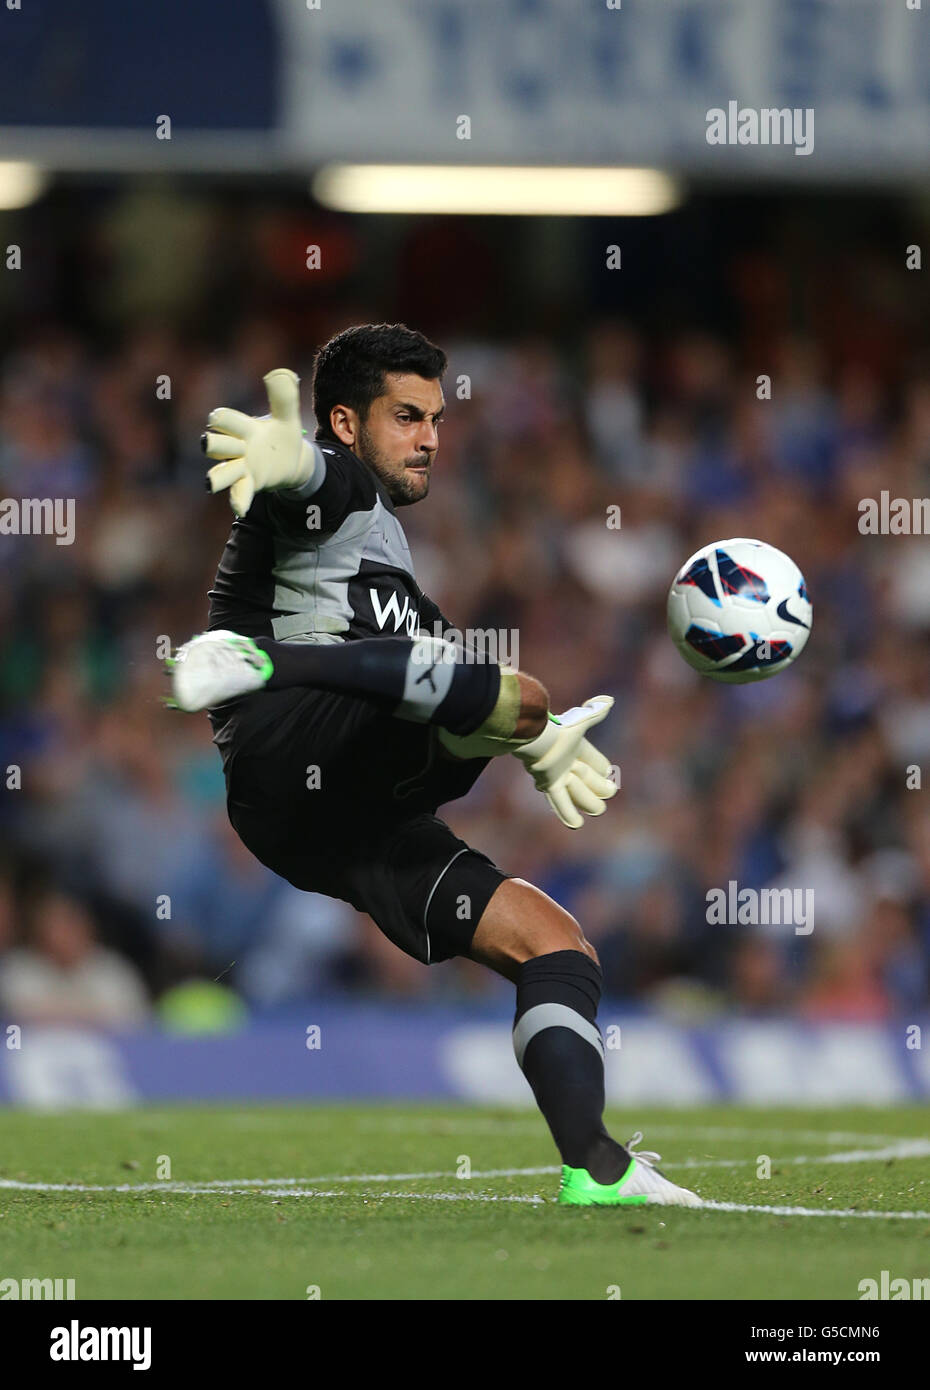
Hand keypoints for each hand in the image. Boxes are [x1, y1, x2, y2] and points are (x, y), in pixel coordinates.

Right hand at [203, 368, 315, 516]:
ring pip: (221, 473)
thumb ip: (284, 398)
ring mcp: (241, 468)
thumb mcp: (287, 417)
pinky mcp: (249, 484)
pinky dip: (239, 500)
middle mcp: (237, 448)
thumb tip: (281, 373)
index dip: (221, 420)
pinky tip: (241, 509)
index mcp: (243, 428)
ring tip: (209, 483)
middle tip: (208, 444)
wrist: (293, 461)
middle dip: (214, 444)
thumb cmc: (283, 435)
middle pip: (217, 446)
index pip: (226, 421)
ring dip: (216, 477)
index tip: (215, 418)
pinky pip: (240, 493)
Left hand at [513, 696, 617, 828]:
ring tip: (597, 809)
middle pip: (589, 780)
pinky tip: (576, 824)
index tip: (608, 773)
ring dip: (586, 800)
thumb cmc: (560, 731)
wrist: (535, 740)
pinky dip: (567, 813)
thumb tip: (609, 700)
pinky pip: (560, 801)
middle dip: (597, 786)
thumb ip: (595, 711)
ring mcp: (558, 774)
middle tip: (607, 792)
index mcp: (579, 748)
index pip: (598, 763)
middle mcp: (569, 762)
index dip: (602, 768)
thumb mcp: (581, 721)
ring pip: (577, 793)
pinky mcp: (548, 783)